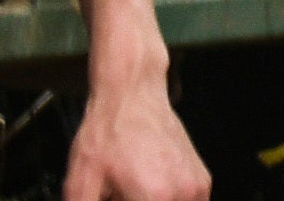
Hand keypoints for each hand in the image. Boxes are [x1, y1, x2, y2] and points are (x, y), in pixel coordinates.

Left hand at [60, 56, 203, 200]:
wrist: (133, 93)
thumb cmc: (108, 130)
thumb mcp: (81, 181)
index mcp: (154, 197)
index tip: (115, 200)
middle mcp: (183, 194)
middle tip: (118, 195)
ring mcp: (196, 189)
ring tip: (130, 194)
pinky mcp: (201, 183)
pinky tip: (144, 190)